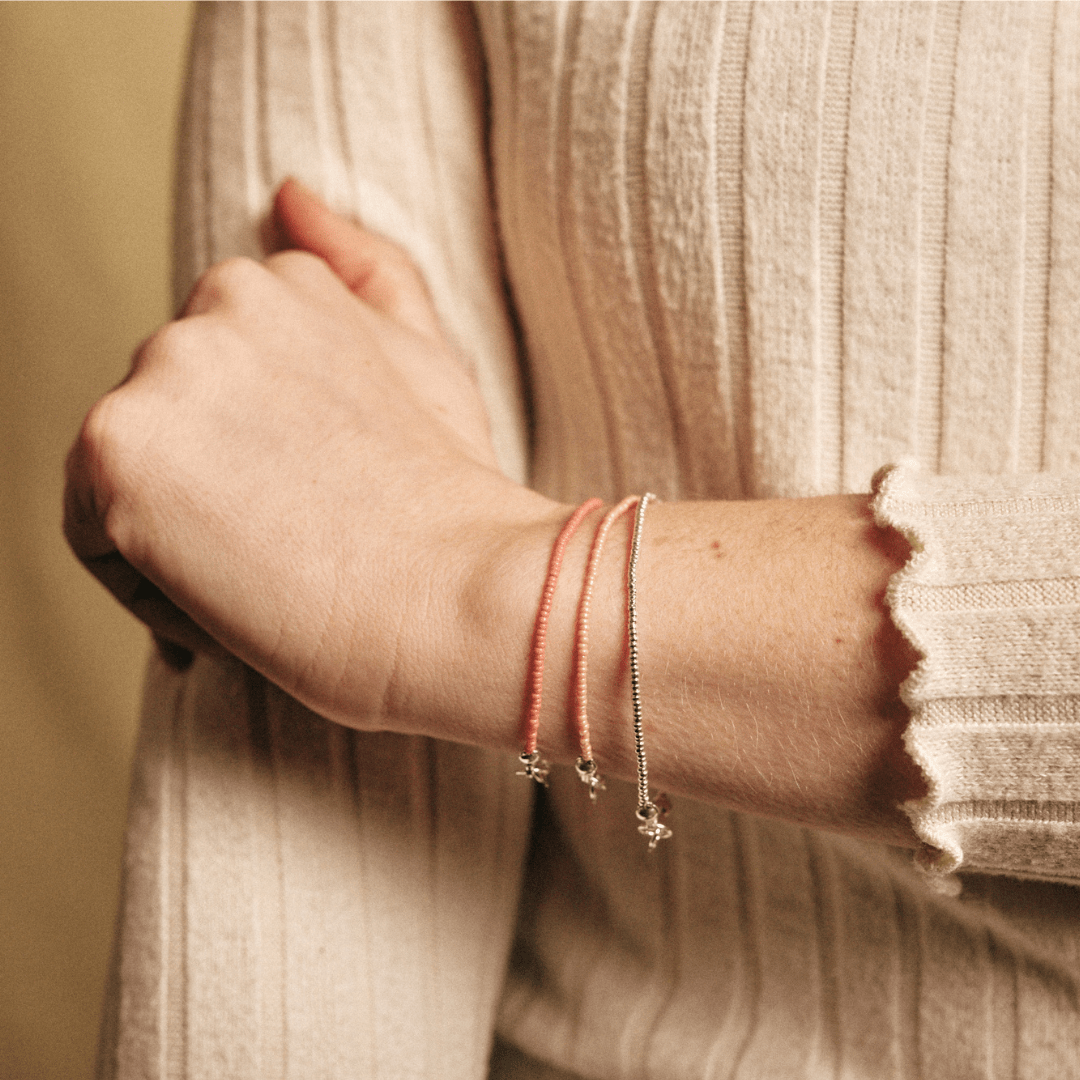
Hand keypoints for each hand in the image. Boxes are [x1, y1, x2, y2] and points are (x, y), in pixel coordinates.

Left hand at [64, 180, 548, 728]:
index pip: (217, 380)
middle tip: (296, 550)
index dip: (258, 458)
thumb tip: (289, 193)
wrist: (455, 590)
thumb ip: (369, 270)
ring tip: (265, 580)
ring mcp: (164, 370)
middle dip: (214, 486)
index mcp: (281, 282)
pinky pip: (94, 534)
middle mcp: (213, 304)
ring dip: (178, 532)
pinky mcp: (119, 449)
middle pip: (169, 421)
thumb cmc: (452, 495)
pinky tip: (227, 606)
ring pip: (127, 475)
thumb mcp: (428, 358)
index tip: (310, 506)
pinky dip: (146, 583)